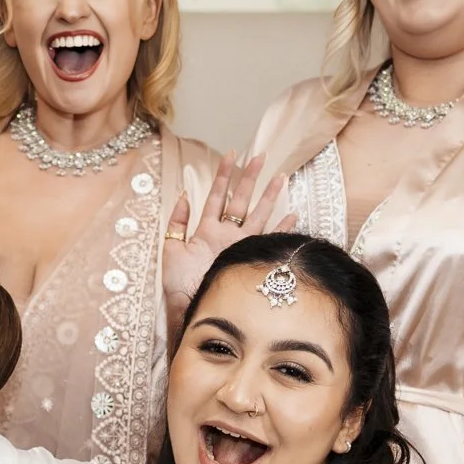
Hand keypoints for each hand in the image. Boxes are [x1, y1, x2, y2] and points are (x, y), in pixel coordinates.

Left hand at [161, 151, 294, 314]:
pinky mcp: (248, 258)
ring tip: (281, 176)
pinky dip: (282, 229)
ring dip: (269, 196)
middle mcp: (226, 235)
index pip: (216, 196)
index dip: (224, 176)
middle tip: (260, 156)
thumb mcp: (170, 249)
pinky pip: (268, 240)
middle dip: (250, 178)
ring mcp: (239, 246)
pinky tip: (293, 215)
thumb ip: (177, 222)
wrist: (191, 307)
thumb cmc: (178, 284)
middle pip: (240, 200)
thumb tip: (184, 195)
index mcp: (206, 230)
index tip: (232, 155)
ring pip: (258, 215)